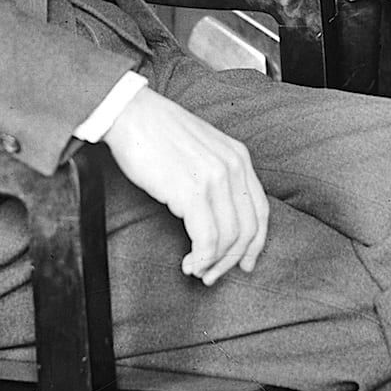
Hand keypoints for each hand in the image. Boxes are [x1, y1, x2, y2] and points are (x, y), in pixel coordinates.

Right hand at [100, 88, 267, 284]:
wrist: (130, 115)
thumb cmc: (157, 133)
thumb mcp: (202, 147)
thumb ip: (218, 174)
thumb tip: (219, 214)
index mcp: (238, 157)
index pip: (260, 211)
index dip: (255, 243)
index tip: (244, 263)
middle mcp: (233, 167)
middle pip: (247, 230)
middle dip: (231, 260)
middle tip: (213, 275)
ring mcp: (215, 180)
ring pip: (228, 239)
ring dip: (213, 264)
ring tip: (196, 270)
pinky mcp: (192, 192)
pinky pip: (207, 239)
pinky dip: (200, 259)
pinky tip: (189, 263)